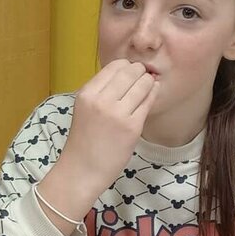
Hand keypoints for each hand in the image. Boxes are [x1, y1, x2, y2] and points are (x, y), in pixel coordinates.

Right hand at [41, 61, 158, 222]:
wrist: (82, 169)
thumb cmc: (84, 140)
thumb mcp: (85, 108)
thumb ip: (101, 91)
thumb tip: (128, 73)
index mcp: (87, 93)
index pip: (115, 66)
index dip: (127, 67)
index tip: (131, 74)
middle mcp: (100, 100)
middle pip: (130, 72)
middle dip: (140, 73)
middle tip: (143, 79)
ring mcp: (117, 113)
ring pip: (143, 84)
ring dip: (148, 83)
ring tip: (148, 88)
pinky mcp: (132, 127)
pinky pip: (148, 102)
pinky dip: (152, 96)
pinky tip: (150, 97)